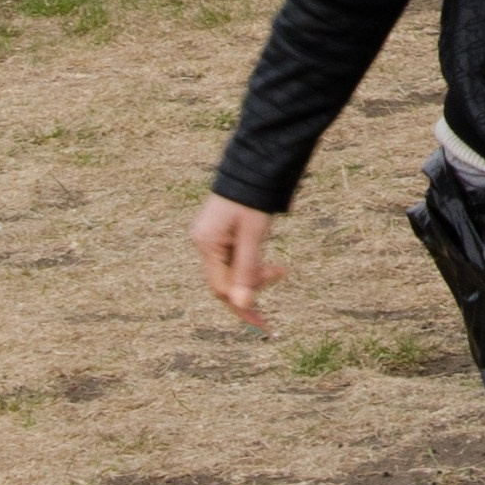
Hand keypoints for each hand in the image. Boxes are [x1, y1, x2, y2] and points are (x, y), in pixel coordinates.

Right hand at [190, 193, 283, 329]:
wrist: (252, 164)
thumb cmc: (251, 196)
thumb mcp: (253, 234)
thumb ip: (246, 269)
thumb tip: (242, 304)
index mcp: (207, 244)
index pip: (221, 288)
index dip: (243, 306)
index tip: (264, 321)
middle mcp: (204, 242)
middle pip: (224, 281)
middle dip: (251, 288)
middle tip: (280, 280)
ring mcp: (211, 237)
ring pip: (231, 270)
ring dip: (254, 275)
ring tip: (280, 269)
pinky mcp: (221, 232)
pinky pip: (234, 258)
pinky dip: (250, 264)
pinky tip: (268, 264)